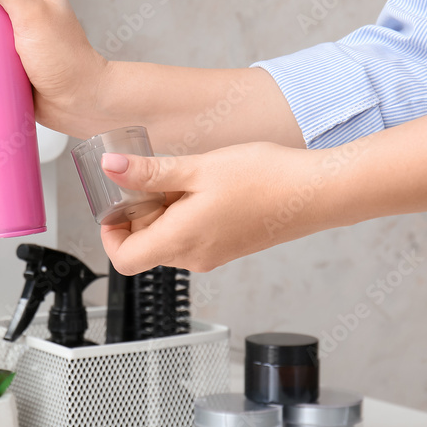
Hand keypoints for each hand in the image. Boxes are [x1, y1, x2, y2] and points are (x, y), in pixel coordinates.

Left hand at [98, 143, 331, 273]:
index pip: (124, 259)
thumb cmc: (265, 179)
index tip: (114, 205)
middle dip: (140, 214)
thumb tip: (111, 169)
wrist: (316, 192)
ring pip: (168, 239)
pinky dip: (186, 215)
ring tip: (187, 179)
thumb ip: (149, 173)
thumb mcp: (197, 167)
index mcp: (181, 241)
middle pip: (145, 246)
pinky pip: (191, 237)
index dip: (110, 233)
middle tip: (156, 178)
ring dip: (165, 212)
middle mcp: (194, 257)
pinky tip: (205, 187)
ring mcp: (213, 255)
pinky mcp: (227, 247)